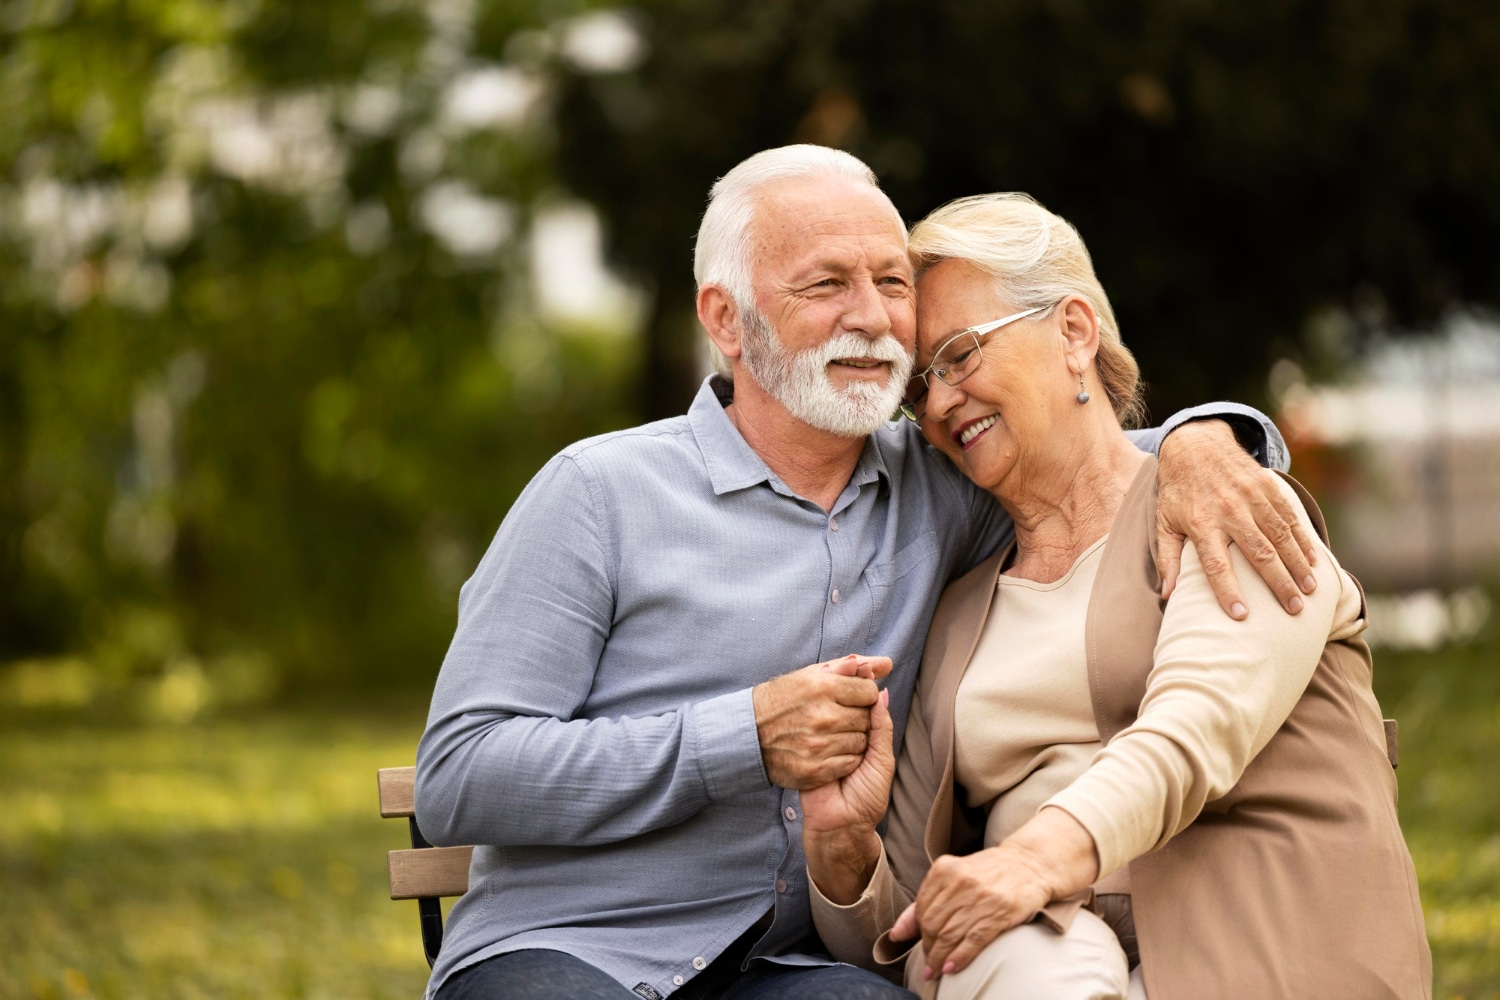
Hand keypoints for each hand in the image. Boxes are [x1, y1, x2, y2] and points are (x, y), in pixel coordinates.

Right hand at [752, 654, 890, 789]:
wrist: (749, 734)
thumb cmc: (786, 699)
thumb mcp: (814, 675)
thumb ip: (852, 668)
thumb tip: (887, 663)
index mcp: (822, 687)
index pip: (870, 691)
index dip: (862, 695)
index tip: (848, 698)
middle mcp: (822, 716)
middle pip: (867, 718)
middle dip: (857, 716)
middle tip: (837, 717)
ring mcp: (817, 745)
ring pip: (861, 742)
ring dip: (852, 738)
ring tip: (831, 733)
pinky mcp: (813, 770)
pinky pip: (849, 763)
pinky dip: (844, 759)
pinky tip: (828, 750)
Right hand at [801, 683, 894, 903]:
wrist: (843, 827)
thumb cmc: (866, 795)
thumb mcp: (881, 759)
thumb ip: (881, 727)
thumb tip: (883, 693)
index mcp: (857, 733)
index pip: (861, 702)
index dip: (864, 693)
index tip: (866, 679)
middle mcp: (837, 735)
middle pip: (847, 708)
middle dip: (856, 719)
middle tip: (863, 749)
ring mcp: (819, 744)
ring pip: (835, 723)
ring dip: (846, 743)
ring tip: (852, 772)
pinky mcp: (806, 756)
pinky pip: (822, 743)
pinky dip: (833, 757)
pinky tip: (837, 777)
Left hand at [890, 808, 1097, 980]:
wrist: (1029, 864)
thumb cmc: (987, 873)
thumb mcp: (953, 877)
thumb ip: (924, 902)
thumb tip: (896, 933)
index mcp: (944, 869)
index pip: (921, 909)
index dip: (918, 933)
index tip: (921, 947)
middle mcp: (960, 881)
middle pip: (933, 924)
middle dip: (928, 949)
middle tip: (929, 964)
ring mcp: (979, 897)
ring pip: (949, 935)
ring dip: (940, 958)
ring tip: (937, 970)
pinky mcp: (998, 912)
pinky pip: (972, 940)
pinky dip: (959, 957)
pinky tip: (952, 967)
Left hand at [1156, 419, 1317, 618]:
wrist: (1194, 444)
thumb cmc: (1178, 491)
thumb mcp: (1164, 523)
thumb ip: (1168, 559)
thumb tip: (1168, 595)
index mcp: (1201, 524)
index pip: (1216, 565)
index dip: (1228, 591)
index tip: (1241, 616)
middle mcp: (1229, 511)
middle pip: (1258, 554)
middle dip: (1279, 584)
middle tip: (1294, 609)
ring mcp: (1251, 497)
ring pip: (1280, 536)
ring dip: (1297, 565)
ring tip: (1310, 590)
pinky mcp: (1267, 486)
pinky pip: (1289, 516)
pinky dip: (1303, 539)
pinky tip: (1314, 560)